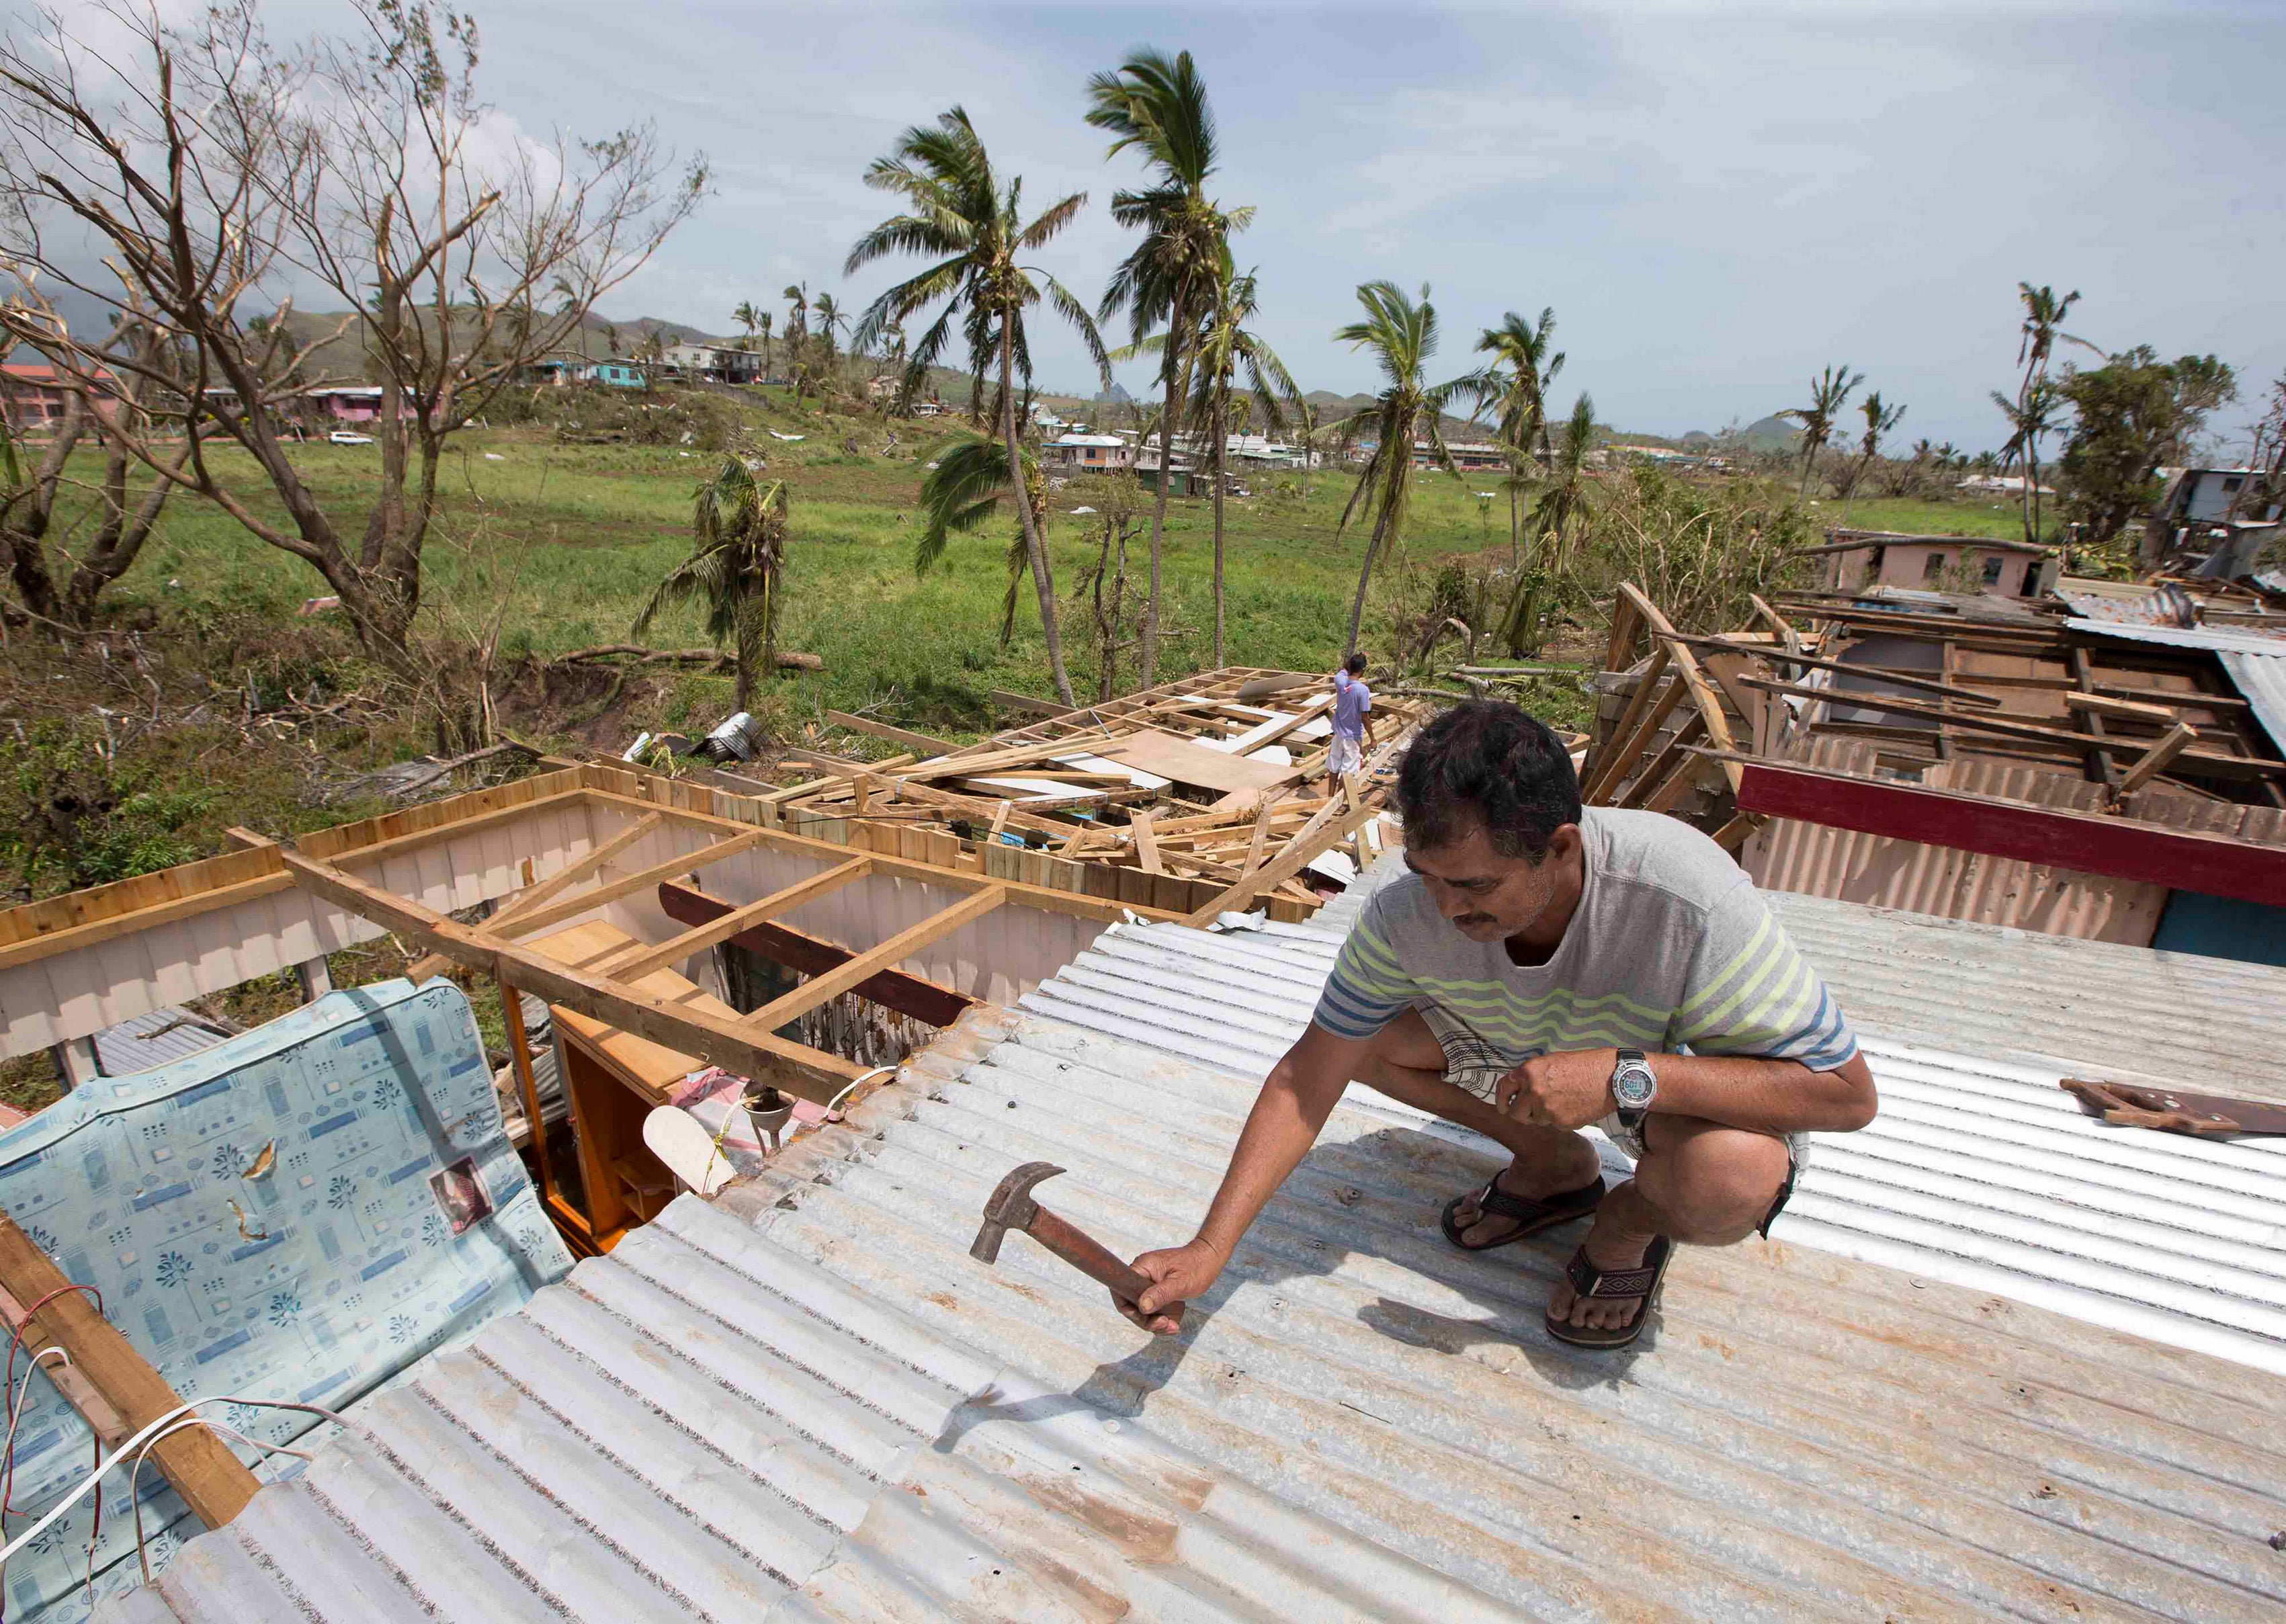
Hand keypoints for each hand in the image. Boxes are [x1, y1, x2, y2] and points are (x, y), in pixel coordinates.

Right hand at [1120, 1237, 1224, 1334]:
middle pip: (1131, 1306)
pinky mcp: (1155, 1290)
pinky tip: (1174, 1323)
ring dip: (1155, 1323)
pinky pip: (1152, 1309)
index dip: (1131, 1311)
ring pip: (1142, 1311)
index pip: (1122, 1293)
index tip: (1148, 1319)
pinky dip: (1161, 1319)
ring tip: (1173, 1327)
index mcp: (1142, 1268)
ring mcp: (1147, 1283)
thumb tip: (1142, 1307)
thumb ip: (1161, 1294)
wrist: (1209, 1258)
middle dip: (1147, 1321)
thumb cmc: (1197, 1267)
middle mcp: (1141, 1275)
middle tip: (1166, 1325)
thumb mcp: (1180, 1283)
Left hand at [1498, 1048, 1619, 1129]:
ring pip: (1537, 1120)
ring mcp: (1547, 1110)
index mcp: (1528, 1073)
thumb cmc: (1583, 1065)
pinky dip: (1560, 1119)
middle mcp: (1534, 1092)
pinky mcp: (1561, 1123)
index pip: (1502, 1089)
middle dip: (1522, 1113)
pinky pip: (1554, 1125)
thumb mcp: (1551, 1062)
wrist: (1610, 1078)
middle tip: (1531, 1109)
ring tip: (1562, 1100)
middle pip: (1515, 1114)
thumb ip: (1531, 1076)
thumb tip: (1518, 1090)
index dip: (1501, 1100)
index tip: (1503, 1106)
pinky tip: (1573, 1106)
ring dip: (1544, 1115)